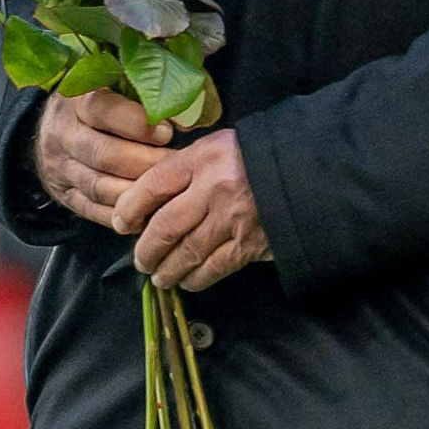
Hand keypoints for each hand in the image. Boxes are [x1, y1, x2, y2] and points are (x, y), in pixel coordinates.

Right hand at [34, 89, 173, 230]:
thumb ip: (147, 96)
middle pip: (103, 155)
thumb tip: (186, 121)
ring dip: (138, 191)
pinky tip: (150, 207)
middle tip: (175, 164)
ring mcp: (60, 168)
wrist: (55, 127)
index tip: (167, 132)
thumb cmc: (102, 102)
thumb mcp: (116, 87)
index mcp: (75, 101)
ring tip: (167, 187)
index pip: (102, 110)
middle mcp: (61, 134)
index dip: (138, 124)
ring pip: (100, 187)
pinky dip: (125, 213)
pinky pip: (95, 211)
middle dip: (145, 163)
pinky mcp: (64, 195)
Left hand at [119, 127, 268, 292]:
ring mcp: (233, 219)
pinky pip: (214, 268)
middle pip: (165, 226)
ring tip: (158, 276)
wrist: (308, 172)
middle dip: (146, 249)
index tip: (120, 223)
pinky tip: (187, 281)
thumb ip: (186, 168)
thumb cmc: (257, 157)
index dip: (130, 207)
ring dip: (167, 269)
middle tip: (141, 259)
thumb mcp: (218, 147)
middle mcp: (215, 189)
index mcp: (203, 159)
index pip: (153, 184)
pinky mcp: (250, 244)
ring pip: (187, 253)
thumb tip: (150, 198)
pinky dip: (196, 279)